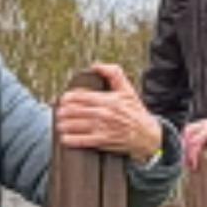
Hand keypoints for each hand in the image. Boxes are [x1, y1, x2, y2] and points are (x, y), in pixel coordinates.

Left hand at [50, 62, 164, 158]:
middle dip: (63, 111)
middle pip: (75, 111)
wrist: (147, 135)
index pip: (81, 96)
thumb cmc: (136, 113)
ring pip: (75, 125)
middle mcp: (104, 114)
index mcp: (108, 100)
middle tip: (59, 111)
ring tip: (60, 123)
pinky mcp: (102, 141)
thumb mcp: (127, 90)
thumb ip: (113, 73)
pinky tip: (65, 138)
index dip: (68, 97)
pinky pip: (81, 141)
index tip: (63, 99)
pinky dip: (70, 139)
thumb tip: (97, 65)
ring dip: (64, 124)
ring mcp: (102, 128)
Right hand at [180, 114, 206, 171]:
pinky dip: (188, 141)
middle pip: (189, 133)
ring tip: (188, 160)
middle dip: (186, 149)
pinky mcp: (205, 126)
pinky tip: (191, 153)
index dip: (193, 154)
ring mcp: (206, 123)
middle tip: (189, 164)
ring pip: (188, 130)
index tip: (195, 166)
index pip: (197, 140)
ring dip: (185, 145)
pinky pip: (191, 131)